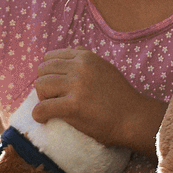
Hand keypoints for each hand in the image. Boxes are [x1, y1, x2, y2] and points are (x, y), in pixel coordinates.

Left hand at [33, 48, 164, 155]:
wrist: (134, 118)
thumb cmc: (119, 96)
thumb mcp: (104, 67)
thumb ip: (86, 59)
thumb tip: (69, 53)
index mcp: (85, 57)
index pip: (50, 57)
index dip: (49, 73)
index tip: (56, 86)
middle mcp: (79, 67)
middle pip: (42, 70)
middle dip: (45, 86)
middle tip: (54, 99)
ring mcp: (76, 85)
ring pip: (40, 86)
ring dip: (43, 99)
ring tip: (53, 108)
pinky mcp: (73, 106)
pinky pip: (42, 108)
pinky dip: (39, 115)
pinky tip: (44, 119)